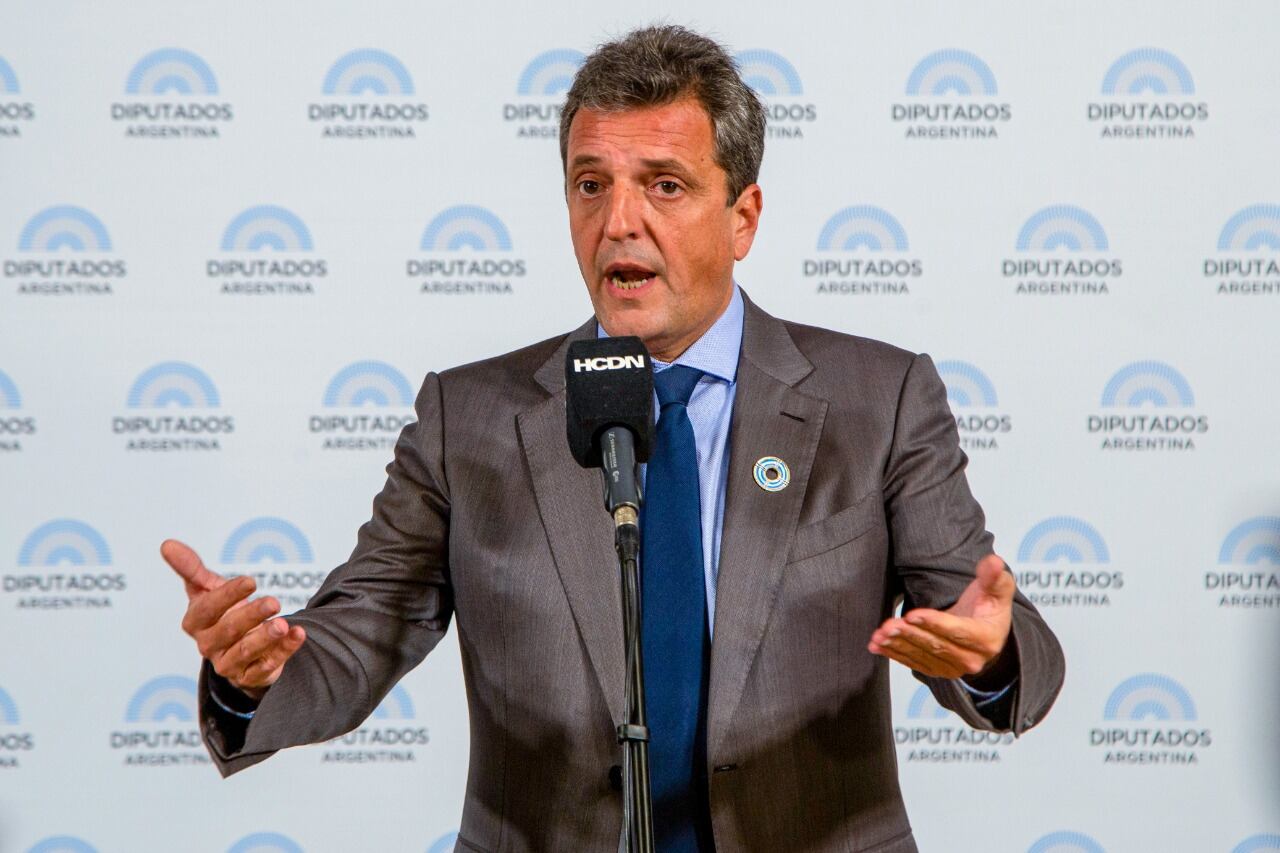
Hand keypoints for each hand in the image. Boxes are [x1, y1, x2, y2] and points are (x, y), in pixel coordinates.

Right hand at [162, 539, 305, 700]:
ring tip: (283, 625)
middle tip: (273, 602)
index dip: (228, 595)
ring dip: (265, 637)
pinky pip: (268, 665)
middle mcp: (209, 645)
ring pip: (246, 652)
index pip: (208, 609)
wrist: (239, 647)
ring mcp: (230, 663)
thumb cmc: (221, 613)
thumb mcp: (207, 589)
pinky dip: (284, 650)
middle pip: (228, 630)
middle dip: (250, 616)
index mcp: (196, 622)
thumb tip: (167, 544)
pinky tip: (297, 634)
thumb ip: (191, 568)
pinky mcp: (252, 675)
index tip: (251, 581)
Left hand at [868, 554, 1014, 679]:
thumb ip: (994, 576)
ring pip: (922, 655)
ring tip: (879, 634)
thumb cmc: (988, 607)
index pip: (957, 631)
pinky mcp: (938, 670)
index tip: (912, 614)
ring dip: (898, 645)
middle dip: (910, 634)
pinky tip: (877, 646)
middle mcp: (971, 659)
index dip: (934, 623)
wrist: (986, 631)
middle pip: (936, 645)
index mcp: (986, 639)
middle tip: (888, 624)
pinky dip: (895, 654)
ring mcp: (954, 668)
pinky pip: (914, 662)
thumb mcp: (996, 589)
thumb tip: (994, 561)